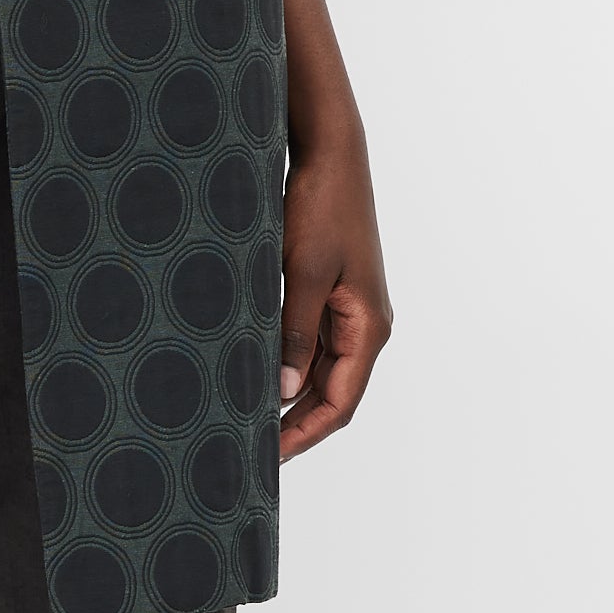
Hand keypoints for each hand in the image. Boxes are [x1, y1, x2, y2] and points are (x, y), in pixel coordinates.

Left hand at [278, 119, 391, 462]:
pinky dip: (285, 362)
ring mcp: (349, 309)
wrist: (330, 154)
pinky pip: (309, 341)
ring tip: (245, 418)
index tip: (268, 458)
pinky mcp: (330, 292)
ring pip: (318, 370)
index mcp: (368, 327)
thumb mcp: (304, 274)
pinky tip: (252, 372)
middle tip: (249, 449)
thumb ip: (295, 334)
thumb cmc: (322, 207)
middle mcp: (364, 324)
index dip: (304, 435)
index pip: (339, 403)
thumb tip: (284, 392)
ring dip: (287, 396)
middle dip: (294, 424)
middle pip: (330, 393)